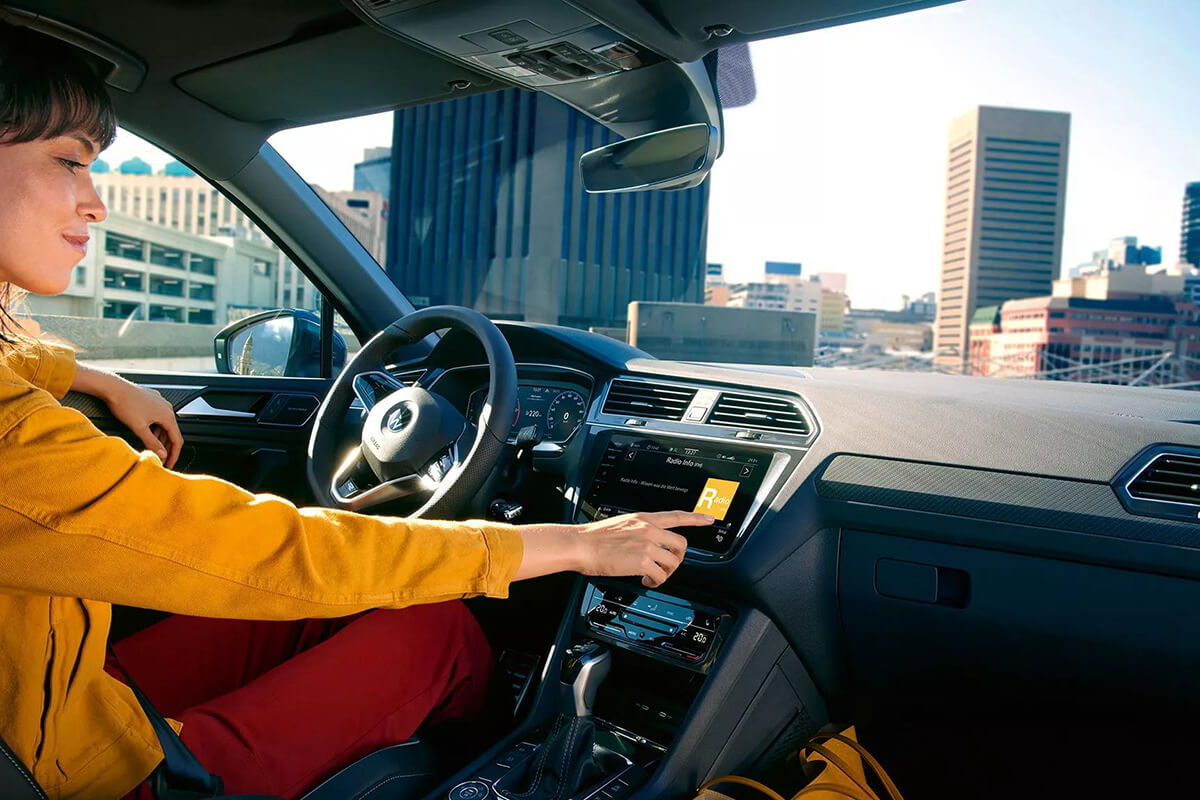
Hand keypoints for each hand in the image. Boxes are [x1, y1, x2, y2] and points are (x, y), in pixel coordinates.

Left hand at [84, 372, 183, 467]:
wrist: (113, 387)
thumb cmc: (124, 403)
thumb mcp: (139, 428)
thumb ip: (152, 442)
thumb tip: (162, 454)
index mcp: (167, 415)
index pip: (177, 440)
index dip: (174, 455)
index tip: (169, 464)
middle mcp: (166, 408)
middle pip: (171, 433)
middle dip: (166, 448)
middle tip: (160, 458)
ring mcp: (159, 403)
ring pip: (164, 425)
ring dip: (160, 438)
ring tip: (152, 447)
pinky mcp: (152, 400)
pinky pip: (158, 417)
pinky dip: (155, 428)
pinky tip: (147, 432)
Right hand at [574, 511, 709, 587]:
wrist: (581, 544)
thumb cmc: (593, 538)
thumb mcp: (620, 525)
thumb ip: (637, 531)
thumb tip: (645, 542)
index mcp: (644, 519)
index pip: (676, 516)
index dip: (695, 518)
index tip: (709, 519)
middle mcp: (649, 530)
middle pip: (681, 545)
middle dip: (678, 558)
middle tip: (667, 565)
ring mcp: (647, 545)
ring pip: (673, 562)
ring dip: (666, 573)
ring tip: (652, 575)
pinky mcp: (643, 562)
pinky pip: (661, 576)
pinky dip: (655, 582)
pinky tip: (646, 580)